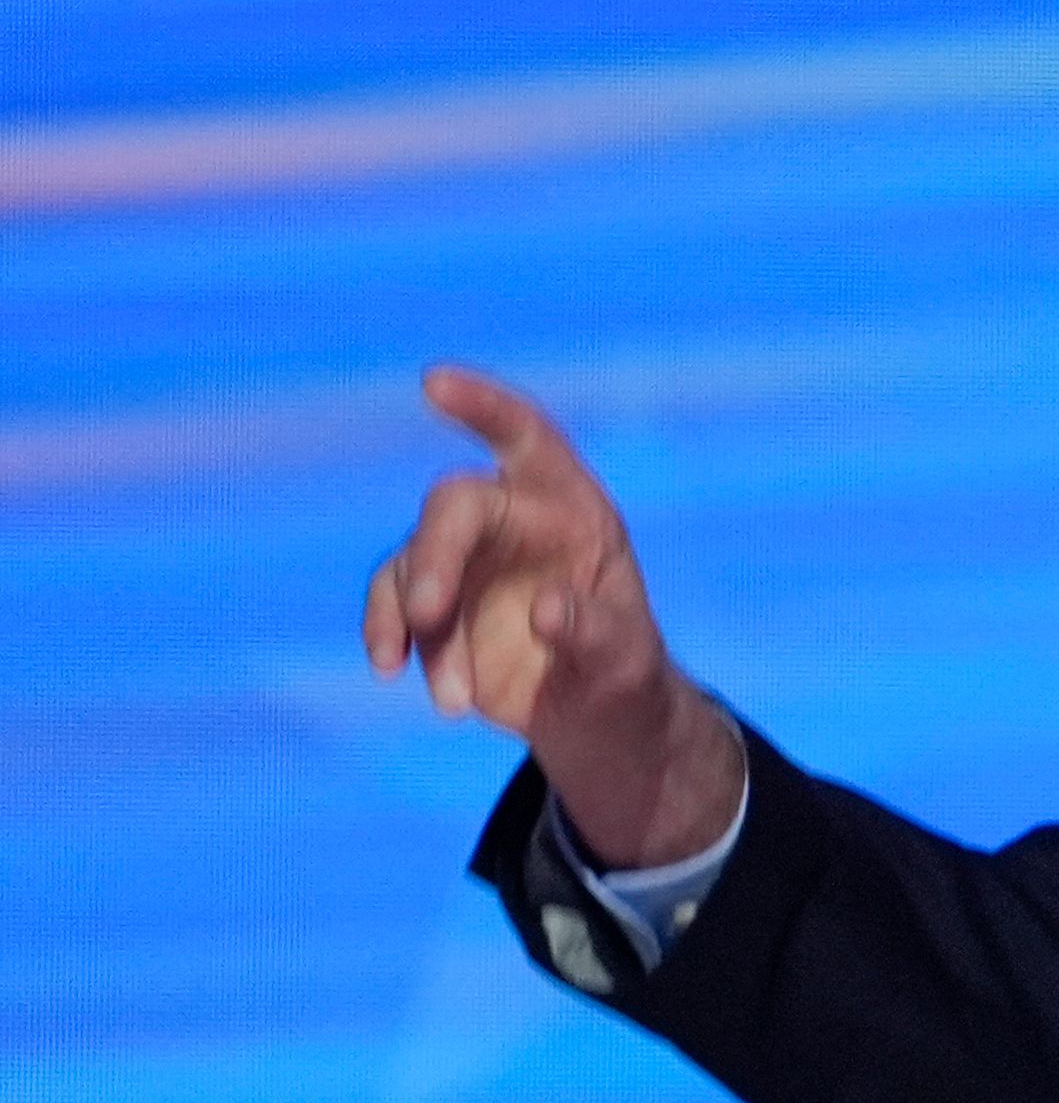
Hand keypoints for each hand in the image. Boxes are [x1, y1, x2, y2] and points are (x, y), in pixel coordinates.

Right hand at [363, 365, 739, 867]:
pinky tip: (388, 669)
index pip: (527, 438)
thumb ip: (595, 631)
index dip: (484, 407)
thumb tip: (545, 609)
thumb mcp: (627, 659)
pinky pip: (393, 604)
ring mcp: (465, 559)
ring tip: (454, 702)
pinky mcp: (433, 601)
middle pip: (454, 507)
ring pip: (415, 567)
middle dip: (435, 557)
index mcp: (573, 508)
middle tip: (429, 614)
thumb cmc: (623, 672)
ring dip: (422, 628)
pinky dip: (388, 635)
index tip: (435, 383)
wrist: (597, 718)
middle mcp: (512, 519)